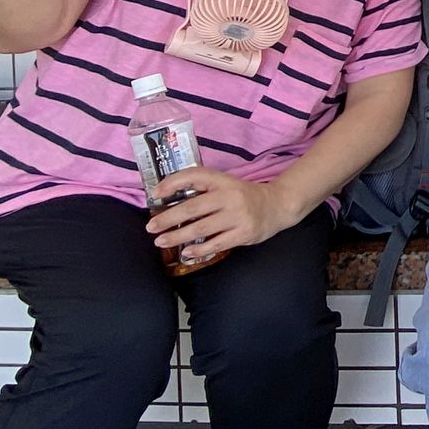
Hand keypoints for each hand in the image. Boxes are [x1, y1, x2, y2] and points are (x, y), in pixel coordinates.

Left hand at [146, 168, 291, 260]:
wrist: (278, 205)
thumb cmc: (245, 196)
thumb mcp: (226, 184)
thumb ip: (204, 188)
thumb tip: (168, 198)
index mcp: (223, 181)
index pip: (194, 176)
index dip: (172, 183)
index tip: (155, 194)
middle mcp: (230, 196)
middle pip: (192, 208)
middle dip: (167, 219)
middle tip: (151, 227)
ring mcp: (238, 216)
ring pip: (201, 228)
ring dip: (177, 236)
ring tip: (161, 241)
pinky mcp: (244, 233)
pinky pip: (216, 243)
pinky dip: (199, 249)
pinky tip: (186, 253)